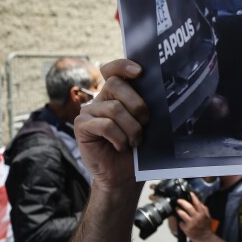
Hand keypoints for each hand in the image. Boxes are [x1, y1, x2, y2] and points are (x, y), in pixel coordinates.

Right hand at [74, 60, 148, 189]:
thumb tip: (160, 92)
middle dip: (137, 104)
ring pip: (114, 108)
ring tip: (136, 141)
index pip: (113, 70)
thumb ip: (145, 107)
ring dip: (131, 128)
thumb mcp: (144, 124)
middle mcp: (100, 98)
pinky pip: (105, 125)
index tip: (140, 72)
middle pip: (116, 85)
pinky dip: (119, 138)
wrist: (123, 175)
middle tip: (146, 123)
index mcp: (116, 94)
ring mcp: (89, 112)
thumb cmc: (137, 149)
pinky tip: (121, 147)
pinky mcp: (81, 126)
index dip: (123, 65)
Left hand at [175, 193, 212, 241]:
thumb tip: (196, 201)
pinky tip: (181, 220)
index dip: (193, 197)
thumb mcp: (207, 215)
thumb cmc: (205, 226)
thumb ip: (203, 208)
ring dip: (178, 210)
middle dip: (182, 202)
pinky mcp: (186, 229)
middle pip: (188, 207)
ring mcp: (191, 224)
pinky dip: (180, 221)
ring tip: (177, 208)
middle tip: (179, 200)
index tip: (189, 193)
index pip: (197, 203)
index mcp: (202, 213)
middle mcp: (197, 218)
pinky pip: (180, 223)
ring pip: (182, 214)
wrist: (205, 237)